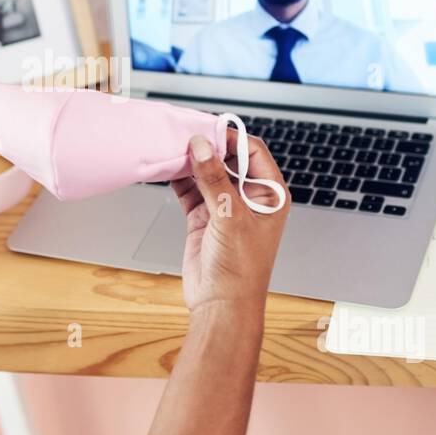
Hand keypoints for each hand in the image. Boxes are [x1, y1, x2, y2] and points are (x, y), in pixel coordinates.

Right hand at [170, 131, 288, 317]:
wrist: (221, 305)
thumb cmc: (241, 268)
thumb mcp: (230, 217)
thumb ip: (214, 179)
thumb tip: (200, 145)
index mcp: (270, 194)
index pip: (253, 151)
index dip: (231, 138)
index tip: (206, 129)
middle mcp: (249, 197)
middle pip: (227, 159)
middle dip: (206, 148)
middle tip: (183, 135)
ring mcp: (225, 207)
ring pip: (206, 173)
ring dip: (189, 162)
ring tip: (170, 149)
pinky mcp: (203, 217)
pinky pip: (190, 190)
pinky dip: (178, 179)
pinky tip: (166, 169)